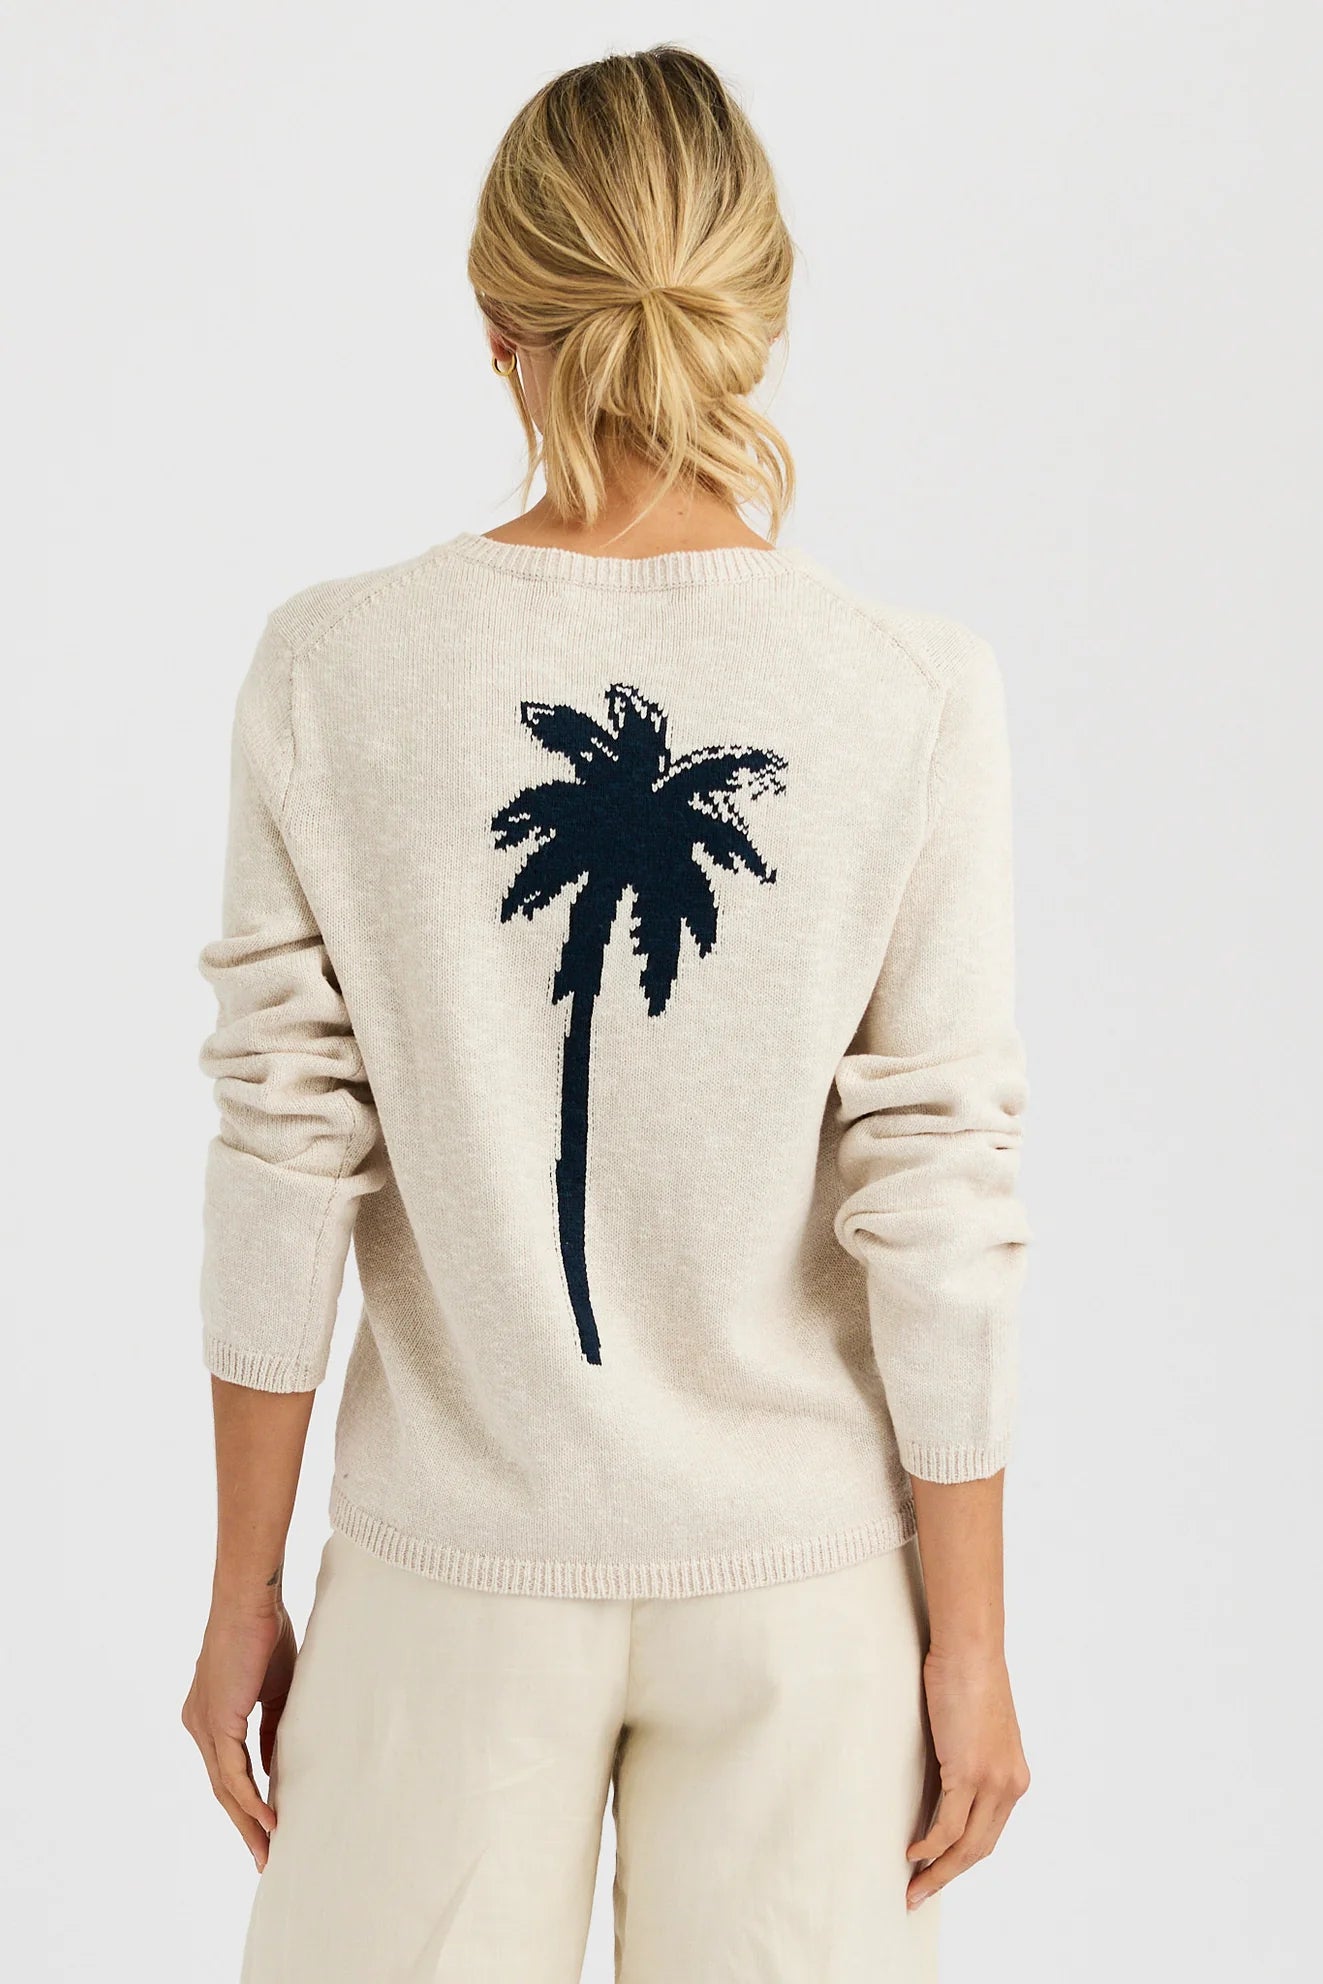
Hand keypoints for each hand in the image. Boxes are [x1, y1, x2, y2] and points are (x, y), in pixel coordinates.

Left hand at [182, 1600, 296, 1870]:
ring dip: (248, 1822)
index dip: (246, 1801)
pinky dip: (250, 1799)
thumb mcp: (272, 1691)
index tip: (267, 1827)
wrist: (252, 1600)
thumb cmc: (264, 1633)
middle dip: (244, 1825)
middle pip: (222, 1788)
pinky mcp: (216, 1723)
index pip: (227, 1770)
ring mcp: (203, 1726)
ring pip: (225, 1788)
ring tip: (268, 1850)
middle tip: (265, 1857)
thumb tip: (275, 1765)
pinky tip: (268, 1819)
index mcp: (209, 1715)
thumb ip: (271, 1729)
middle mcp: (198, 1725)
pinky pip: (232, 1773)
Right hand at [906, 1643, 1029, 1908]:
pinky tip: (912, 1852)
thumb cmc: (968, 1676)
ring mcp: (992, 1782)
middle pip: (980, 1849)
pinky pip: (949, 1826)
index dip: (962, 1858)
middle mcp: (1010, 1786)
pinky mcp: (969, 1773)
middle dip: (948, 1876)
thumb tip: (943, 1782)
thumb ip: (968, 1760)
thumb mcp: (975, 1730)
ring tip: (913, 1886)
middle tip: (919, 1893)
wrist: (970, 1649)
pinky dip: (930, 1846)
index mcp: (1013, 1777)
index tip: (938, 1872)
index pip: (989, 1833)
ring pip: (966, 1846)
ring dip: (937, 1871)